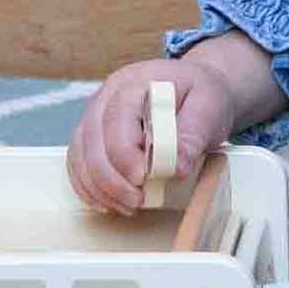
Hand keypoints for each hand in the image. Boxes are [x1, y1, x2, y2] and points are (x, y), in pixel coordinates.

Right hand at [66, 58, 235, 215]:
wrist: (195, 86)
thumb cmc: (201, 94)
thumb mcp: (210, 108)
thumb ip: (193, 135)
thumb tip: (176, 168)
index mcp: (136, 82)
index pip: (118, 118)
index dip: (125, 153)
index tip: (142, 180)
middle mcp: (107, 95)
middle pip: (92, 139)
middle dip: (111, 179)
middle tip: (137, 201)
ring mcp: (95, 114)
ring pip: (80, 153)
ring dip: (99, 187)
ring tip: (128, 206)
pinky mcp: (92, 133)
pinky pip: (78, 162)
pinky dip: (89, 186)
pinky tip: (108, 202)